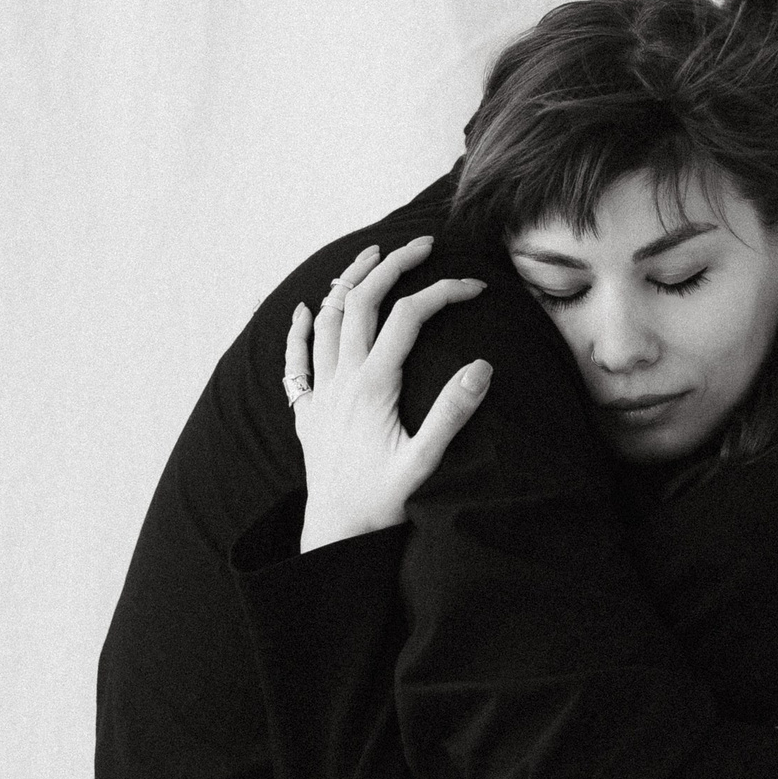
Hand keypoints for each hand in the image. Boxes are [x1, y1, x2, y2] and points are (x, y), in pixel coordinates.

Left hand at [287, 238, 491, 550]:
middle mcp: (342, 380)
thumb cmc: (381, 502)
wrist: (335, 534)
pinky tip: (303, 310)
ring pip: (327, 320)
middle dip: (392, 266)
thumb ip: (451, 413)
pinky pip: (295, 360)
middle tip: (420, 244)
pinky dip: (298, 330)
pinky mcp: (308, 412)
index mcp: (373, 386)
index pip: (408, 317)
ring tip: (369, 257)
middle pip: (363, 303)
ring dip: (348, 283)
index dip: (443, 292)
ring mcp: (321, 393)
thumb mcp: (424, 461)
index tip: (475, 287)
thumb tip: (482, 367)